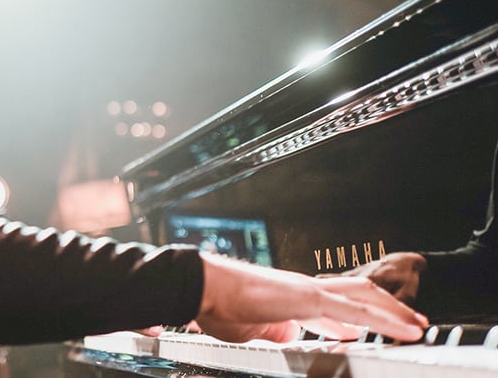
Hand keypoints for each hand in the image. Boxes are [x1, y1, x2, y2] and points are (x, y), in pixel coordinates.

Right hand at [195, 254, 427, 343]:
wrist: (204, 287)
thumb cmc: (218, 305)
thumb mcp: (251, 328)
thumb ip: (274, 331)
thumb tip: (287, 335)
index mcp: (291, 298)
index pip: (332, 306)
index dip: (355, 318)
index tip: (369, 328)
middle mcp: (305, 289)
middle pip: (358, 293)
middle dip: (387, 308)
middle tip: (410, 322)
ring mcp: (309, 290)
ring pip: (366, 297)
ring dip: (396, 311)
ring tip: (417, 326)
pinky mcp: (310, 298)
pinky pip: (359, 310)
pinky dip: (388, 319)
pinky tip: (406, 330)